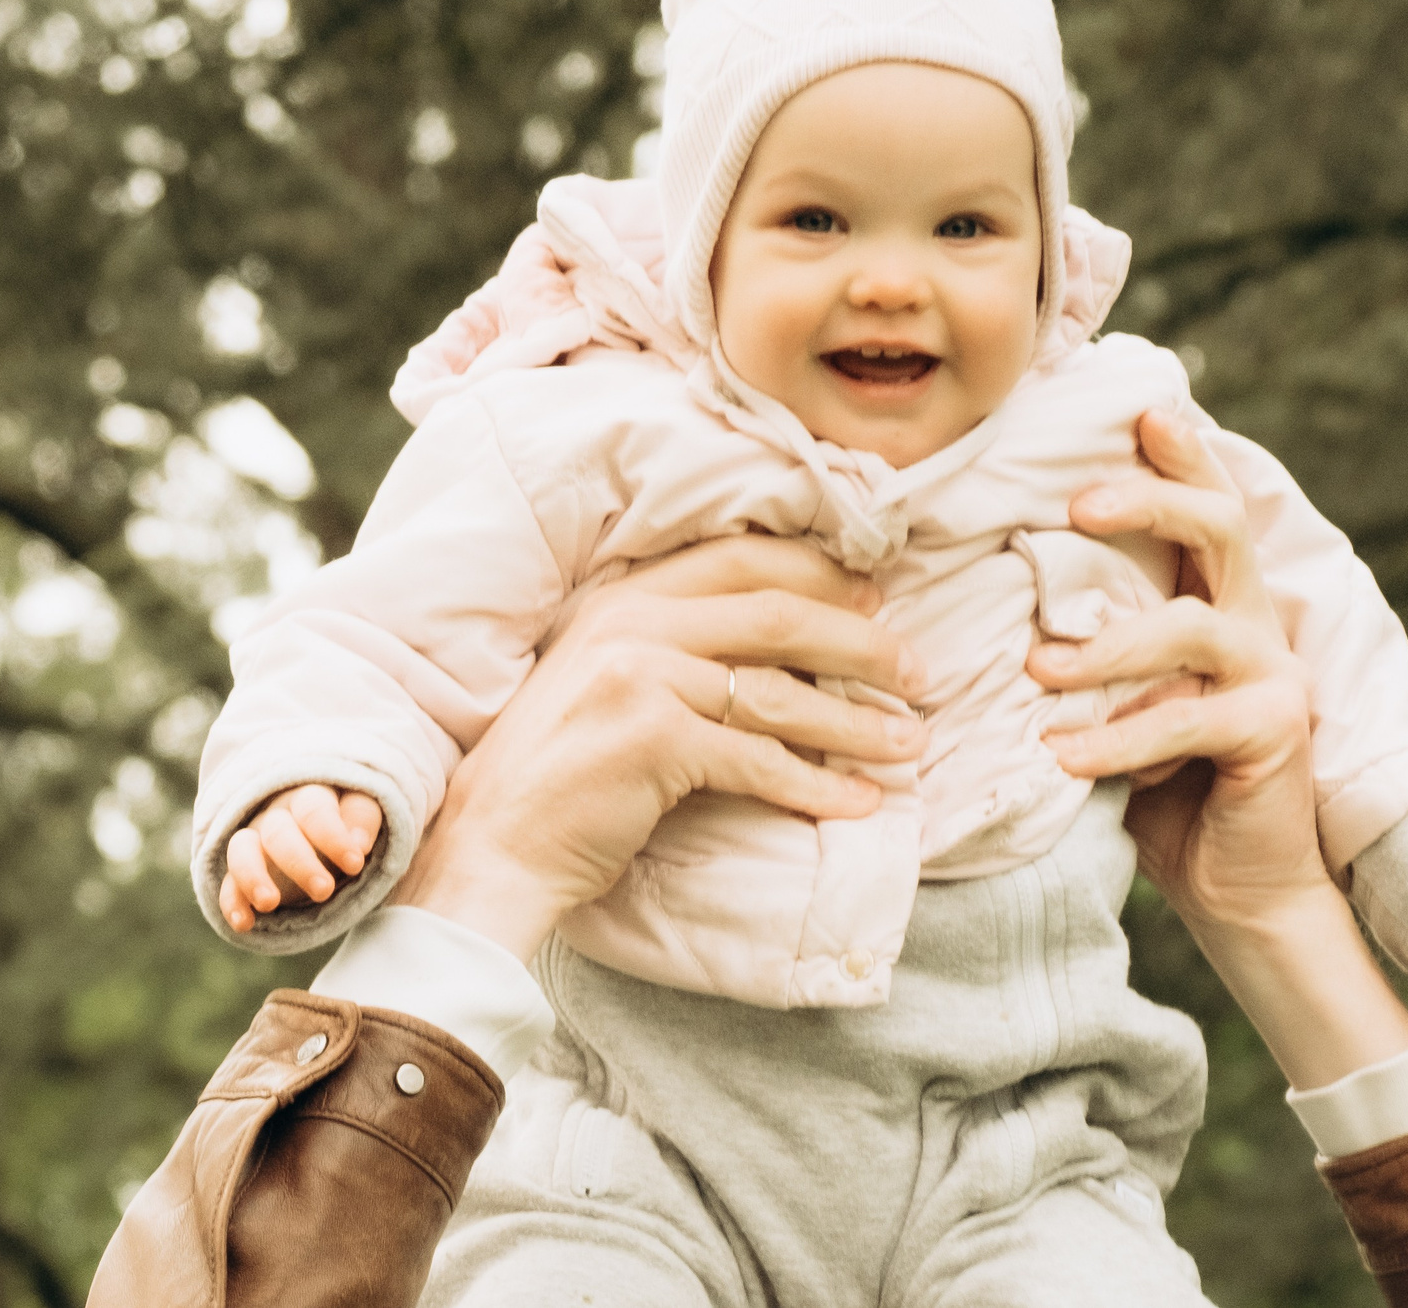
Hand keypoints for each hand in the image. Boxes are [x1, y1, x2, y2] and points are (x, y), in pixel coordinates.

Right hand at [220, 784, 386, 930]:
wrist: (333, 846)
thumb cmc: (353, 827)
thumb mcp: (365, 816)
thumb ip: (364, 820)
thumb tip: (359, 842)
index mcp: (311, 797)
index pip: (315, 810)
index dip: (333, 837)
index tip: (355, 864)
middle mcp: (278, 816)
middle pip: (278, 831)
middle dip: (299, 862)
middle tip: (324, 890)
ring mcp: (255, 843)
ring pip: (241, 850)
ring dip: (252, 876)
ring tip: (269, 903)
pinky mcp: (241, 874)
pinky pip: (227, 884)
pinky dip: (232, 903)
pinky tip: (244, 924)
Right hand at [386, 533, 927, 959]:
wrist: (489, 848)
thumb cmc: (557, 776)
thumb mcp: (606, 680)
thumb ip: (672, 647)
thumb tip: (784, 654)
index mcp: (622, 596)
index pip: (741, 560)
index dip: (819, 577)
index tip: (876, 602)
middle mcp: (632, 622)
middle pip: (776, 615)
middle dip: (860, 643)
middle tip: (918, 674)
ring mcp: (640, 677)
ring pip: (778, 692)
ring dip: (856, 722)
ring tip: (910, 744)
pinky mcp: (653, 740)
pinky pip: (759, 759)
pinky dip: (818, 784)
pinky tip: (859, 803)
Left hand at [1033, 410, 1328, 930]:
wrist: (1238, 888)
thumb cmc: (1163, 787)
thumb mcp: (1119, 701)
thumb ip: (1093, 644)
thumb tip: (999, 597)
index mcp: (1219, 599)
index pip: (1208, 505)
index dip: (1184, 453)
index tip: (1141, 409)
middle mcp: (1254, 622)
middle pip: (1220, 527)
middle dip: (1150, 501)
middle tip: (1076, 506)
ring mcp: (1272, 676)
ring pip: (1191, 628)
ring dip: (1108, 644)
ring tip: (1038, 666)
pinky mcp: (1275, 733)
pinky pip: (1187, 723)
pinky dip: (1118, 738)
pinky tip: (1062, 754)